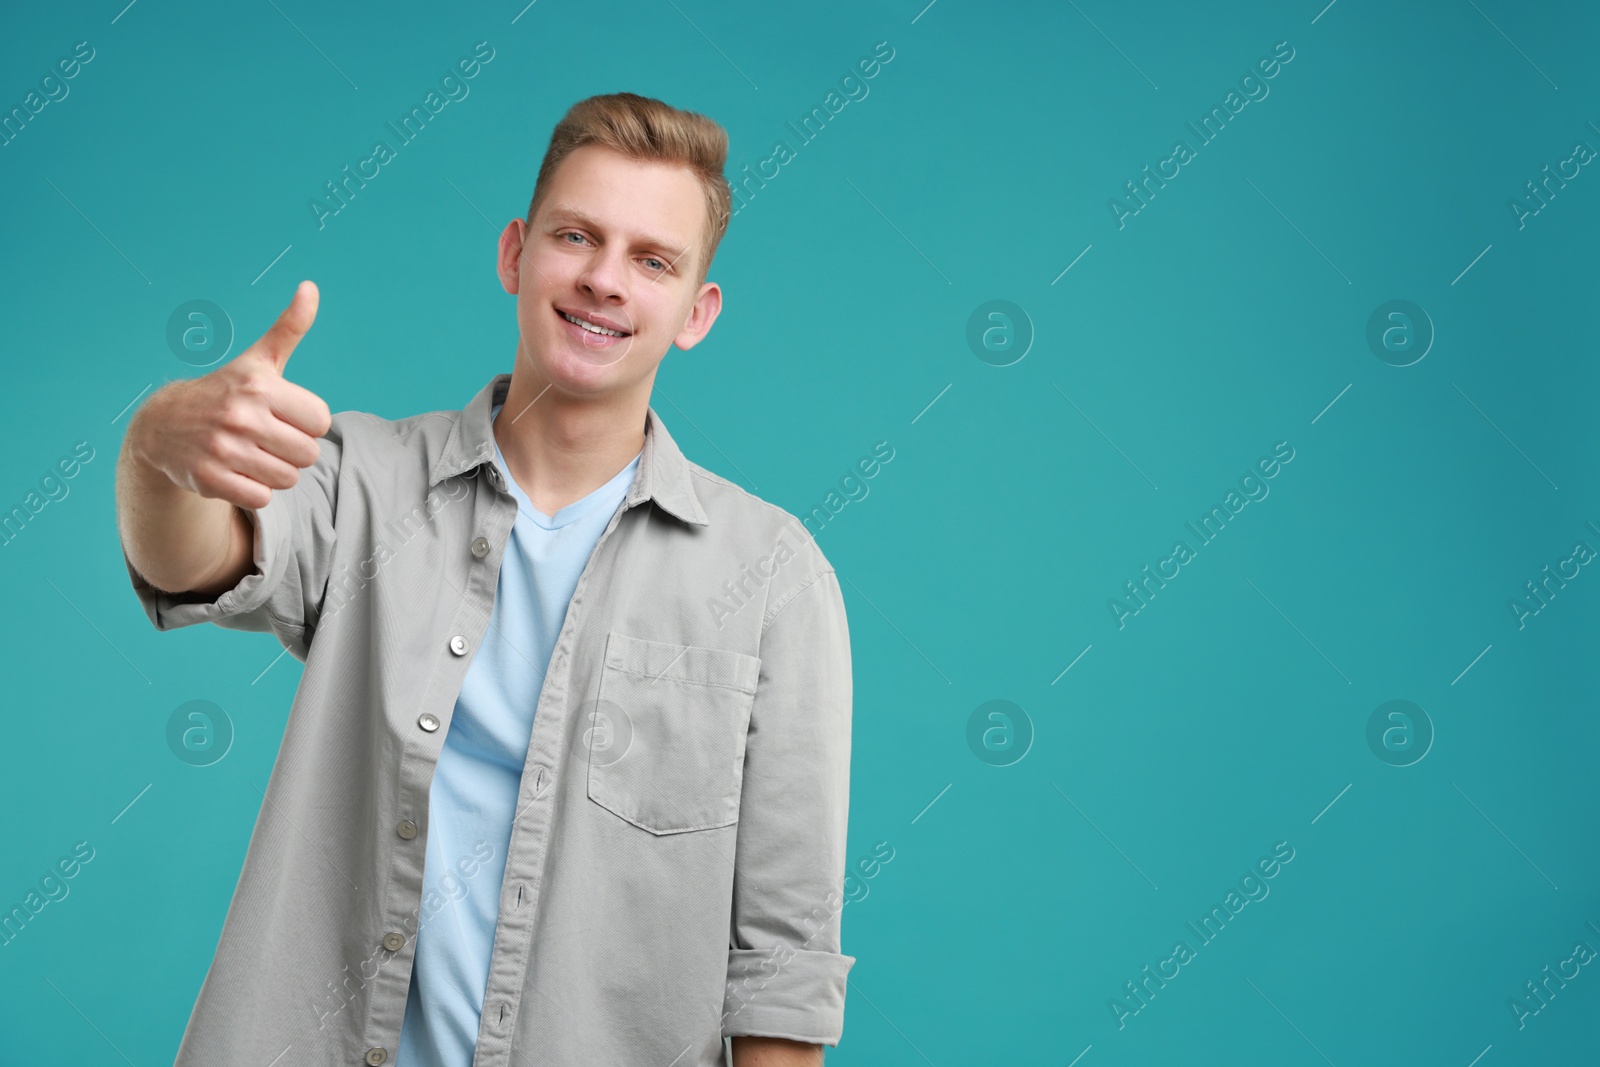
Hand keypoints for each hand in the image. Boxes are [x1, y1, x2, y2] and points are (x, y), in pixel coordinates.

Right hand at [132, 280, 332, 509]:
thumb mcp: (259, 360)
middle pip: (308, 454)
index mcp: (259, 386)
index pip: (320, 421)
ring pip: (287, 479)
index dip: (306, 423)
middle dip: (292, 451)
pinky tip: (236, 472)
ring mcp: (223, 449)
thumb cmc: (226, 392)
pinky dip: (254, 491)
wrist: (162, 426)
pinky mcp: (210, 480)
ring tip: (251, 454)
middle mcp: (240, 416)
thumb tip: (310, 287)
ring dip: (275, 472)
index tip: (283, 415)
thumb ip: (289, 328)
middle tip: (267, 438)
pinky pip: (262, 499)